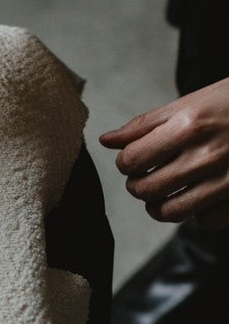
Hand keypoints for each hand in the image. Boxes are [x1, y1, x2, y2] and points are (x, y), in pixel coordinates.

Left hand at [99, 77, 228, 229]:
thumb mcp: (190, 103)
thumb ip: (145, 125)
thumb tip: (106, 141)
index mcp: (189, 126)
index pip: (131, 161)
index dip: (126, 163)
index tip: (135, 160)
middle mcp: (207, 155)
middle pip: (145, 190)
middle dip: (138, 185)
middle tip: (146, 177)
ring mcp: (226, 179)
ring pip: (169, 213)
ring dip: (158, 206)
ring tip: (164, 193)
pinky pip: (204, 220)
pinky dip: (198, 212)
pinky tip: (201, 195)